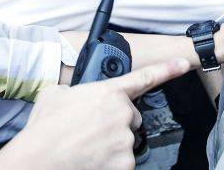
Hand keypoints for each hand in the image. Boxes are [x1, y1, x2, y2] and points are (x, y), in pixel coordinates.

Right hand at [0, 59, 190, 169]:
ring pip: (126, 141)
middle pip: (131, 118)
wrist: (39, 158)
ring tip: (86, 145)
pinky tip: (91, 159)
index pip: (144, 78)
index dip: (167, 69)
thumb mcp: (55, 95)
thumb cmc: (44, 128)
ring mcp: (125, 139)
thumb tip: (75, 97)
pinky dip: (110, 163)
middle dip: (116, 123)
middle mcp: (122, 113)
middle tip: (91, 130)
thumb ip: (75, 92)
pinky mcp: (125, 163)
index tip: (184, 64)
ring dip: (111, 144)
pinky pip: (123, 162)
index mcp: (108, 92)